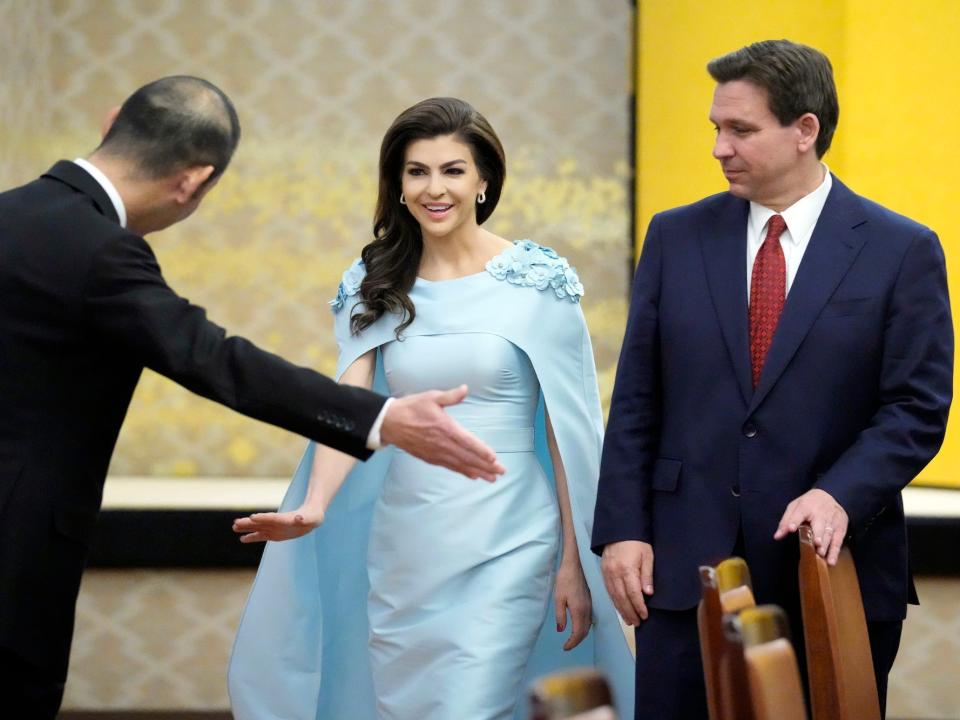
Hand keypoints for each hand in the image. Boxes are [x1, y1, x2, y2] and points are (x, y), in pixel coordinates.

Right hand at [232, 505, 323, 542]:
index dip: (263, 518)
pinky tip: (242, 539)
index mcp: (285, 519)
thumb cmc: (312, 517)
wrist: (310, 517)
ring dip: (247, 528)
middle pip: (261, 522)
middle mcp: (277, 523)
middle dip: (249, 523)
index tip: (252, 517)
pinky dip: (252, 537)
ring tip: (234, 527)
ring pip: (257, 528)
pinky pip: (260, 536)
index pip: (272, 518)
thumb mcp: (311, 518)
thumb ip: (303, 519)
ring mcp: (274, 528)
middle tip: (236, 523)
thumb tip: (299, 518)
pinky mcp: (273, 534)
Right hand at [380, 385, 505, 481]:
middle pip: (468, 457)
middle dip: (486, 466)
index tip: (494, 459)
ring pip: (461, 465)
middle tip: (501, 472)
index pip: (468, 442)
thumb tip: (465, 389)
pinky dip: (463, 471)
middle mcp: (443, 444)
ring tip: (492, 478)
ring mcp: (436, 453)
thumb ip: (450, 396)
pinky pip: (450, 467)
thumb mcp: (431, 397)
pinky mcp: (430, 458)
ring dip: (478, 471)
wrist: (389, 423)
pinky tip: (472, 475)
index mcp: (446, 428)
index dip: (482, 451)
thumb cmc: (411, 408)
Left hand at [555, 560, 591, 649]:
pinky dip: (584, 627)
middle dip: (577, 641)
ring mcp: (590, 606)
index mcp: (579, 611)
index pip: (578, 633)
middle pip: (585, 632)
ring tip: (572, 639)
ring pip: (588, 626)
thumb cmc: (565, 580)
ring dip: (581, 635)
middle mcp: (587, 610)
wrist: (576, 565)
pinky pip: (590, 619)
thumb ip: (560, 615)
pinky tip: (578, 626)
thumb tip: (561, 630)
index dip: (572, 643)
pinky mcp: (590, 601)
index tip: (565, 648)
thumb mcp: (558, 598)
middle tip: (568, 646)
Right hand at [600, 540, 653, 624]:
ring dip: (621, 610)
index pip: (633, 593)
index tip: (645, 616)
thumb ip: (647, 575)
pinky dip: (614, 601)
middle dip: (630, 612)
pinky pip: (608, 590)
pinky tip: (619, 607)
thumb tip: (647, 594)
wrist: (618, 529)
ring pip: (614, 596)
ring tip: (629, 620)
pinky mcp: (603, 572)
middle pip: (622, 598)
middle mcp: (614, 573)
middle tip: (637, 623)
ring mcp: (607, 573)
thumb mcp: (647, 555)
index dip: (639, 607)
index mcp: (627, 569)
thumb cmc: (637, 542)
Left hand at [774, 488, 847, 564]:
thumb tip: (777, 536)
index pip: (799, 514)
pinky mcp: (841, 528)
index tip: (791, 529)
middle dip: (817, 535)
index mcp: (806, 506)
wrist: (830, 495)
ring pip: (829, 534)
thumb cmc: (808, 504)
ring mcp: (832, 521)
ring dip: (825, 545)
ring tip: (821, 554)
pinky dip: (835, 552)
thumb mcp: (794, 507)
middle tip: (816, 543)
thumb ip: (785, 521)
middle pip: (819, 526)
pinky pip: (838, 541)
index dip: (794, 521)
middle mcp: (821, 514)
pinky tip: (831, 561)